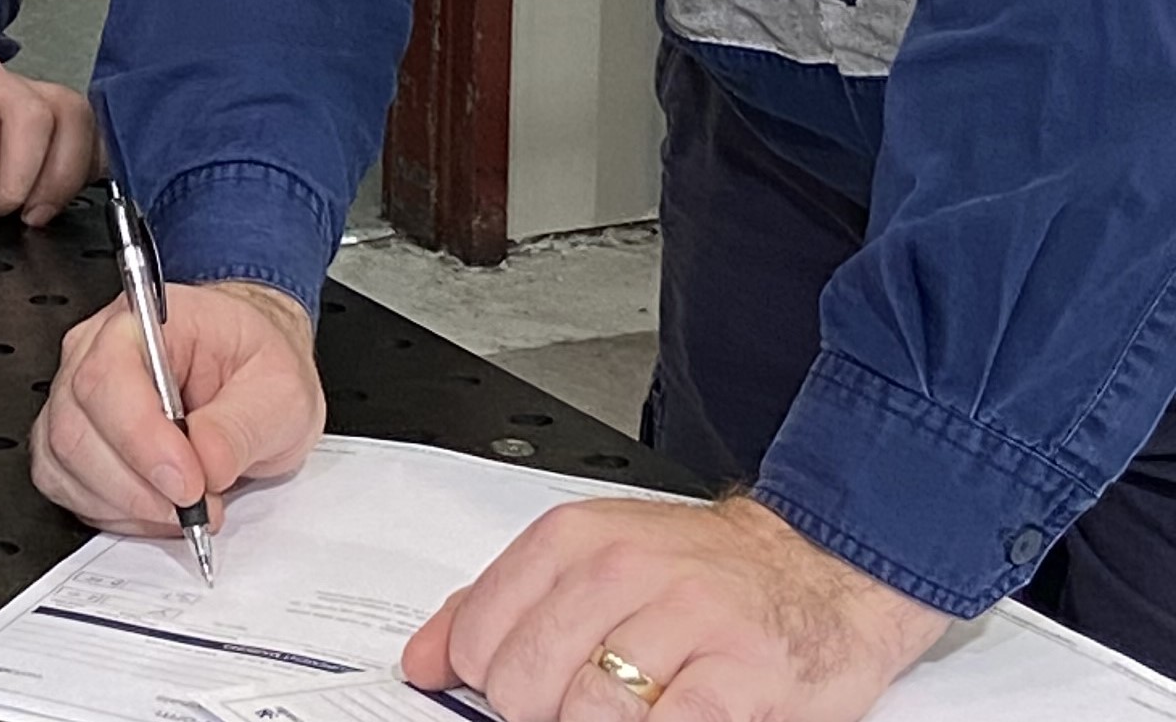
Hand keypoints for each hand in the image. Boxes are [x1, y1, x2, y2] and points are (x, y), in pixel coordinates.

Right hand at [31, 278, 323, 533]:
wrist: (247, 375)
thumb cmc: (253, 365)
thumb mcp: (281, 391)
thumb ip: (242, 426)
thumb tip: (206, 462)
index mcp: (143, 322)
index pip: (107, 375)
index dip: (140, 438)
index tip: (189, 483)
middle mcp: (94, 353)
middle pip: (75, 429)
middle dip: (139, 486)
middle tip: (198, 503)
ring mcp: (76, 398)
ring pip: (65, 464)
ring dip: (130, 504)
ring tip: (187, 505)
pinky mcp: (71, 441)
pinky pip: (67, 488)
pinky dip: (115, 512)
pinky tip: (156, 505)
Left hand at [403, 493, 950, 720]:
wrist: (820, 567)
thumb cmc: (700, 571)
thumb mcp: (588, 558)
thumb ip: (498, 603)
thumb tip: (423, 659)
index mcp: (574, 540)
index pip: (479, 632)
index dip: (486, 680)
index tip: (507, 691)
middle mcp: (625, 571)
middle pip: (525, 679)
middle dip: (538, 711)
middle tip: (573, 706)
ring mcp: (685, 622)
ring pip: (587, 709)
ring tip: (624, 712)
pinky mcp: (740, 676)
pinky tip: (660, 720)